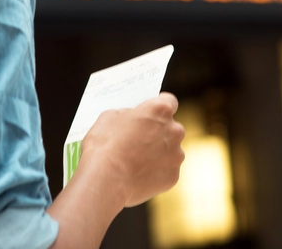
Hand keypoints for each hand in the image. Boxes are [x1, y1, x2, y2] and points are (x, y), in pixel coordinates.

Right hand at [78, 93, 184, 207]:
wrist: (106, 181)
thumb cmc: (105, 145)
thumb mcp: (108, 117)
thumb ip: (126, 114)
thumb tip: (131, 120)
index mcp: (159, 110)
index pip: (168, 101)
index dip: (158, 106)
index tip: (150, 112)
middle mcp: (174, 130)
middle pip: (171, 127)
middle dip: (158, 131)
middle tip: (139, 138)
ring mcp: (176, 155)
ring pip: (170, 150)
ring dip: (159, 152)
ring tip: (136, 160)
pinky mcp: (173, 176)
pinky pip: (166, 170)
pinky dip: (156, 171)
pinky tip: (138, 175)